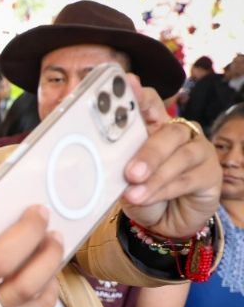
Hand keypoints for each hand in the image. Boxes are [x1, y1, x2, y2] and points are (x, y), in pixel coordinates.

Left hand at [120, 75, 221, 237]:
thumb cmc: (141, 192)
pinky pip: (188, 179)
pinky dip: (165, 190)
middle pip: (168, 131)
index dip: (139, 94)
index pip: (149, 102)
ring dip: (156, 175)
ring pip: (181, 155)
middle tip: (129, 173)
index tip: (128, 84)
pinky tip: (148, 198)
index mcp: (153, 127)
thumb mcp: (120, 178)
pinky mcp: (211, 174)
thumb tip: (94, 160)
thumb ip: (113, 164)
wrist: (163, 222)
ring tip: (134, 192)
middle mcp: (178, 133)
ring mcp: (198, 151)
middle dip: (148, 152)